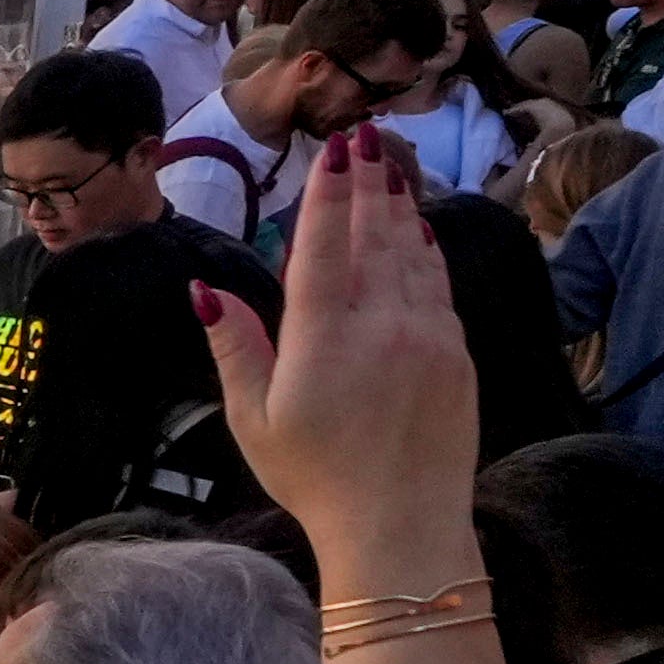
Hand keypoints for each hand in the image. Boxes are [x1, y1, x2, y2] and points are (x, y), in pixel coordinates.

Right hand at [198, 125, 474, 574]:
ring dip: (399, 207)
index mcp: (322, 340)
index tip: (334, 151)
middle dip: (369, 182)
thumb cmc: (315, 480)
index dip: (327, 193)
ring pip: (412, 254)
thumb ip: (236, 348)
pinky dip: (426, 251)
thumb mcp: (254, 421)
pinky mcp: (457, 354)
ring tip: (391, 168)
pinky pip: (439, 286)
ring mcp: (427, 336)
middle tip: (366, 136)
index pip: (322, 246)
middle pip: (373, 235)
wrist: (402, 527)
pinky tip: (418, 231)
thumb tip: (205, 290)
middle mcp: (380, 325)